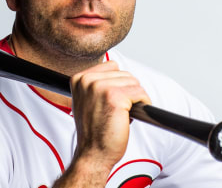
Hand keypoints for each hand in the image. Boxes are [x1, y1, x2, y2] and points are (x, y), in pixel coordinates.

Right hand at [70, 61, 150, 178]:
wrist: (93, 154)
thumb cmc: (93, 131)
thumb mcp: (86, 100)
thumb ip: (96, 83)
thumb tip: (119, 71)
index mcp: (79, 78)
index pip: (112, 66)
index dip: (118, 84)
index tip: (112, 100)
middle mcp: (88, 80)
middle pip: (125, 74)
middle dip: (127, 92)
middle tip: (116, 110)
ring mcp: (100, 88)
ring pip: (134, 82)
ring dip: (134, 99)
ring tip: (122, 114)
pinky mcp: (115, 97)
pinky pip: (140, 93)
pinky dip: (142, 104)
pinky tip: (130, 116)